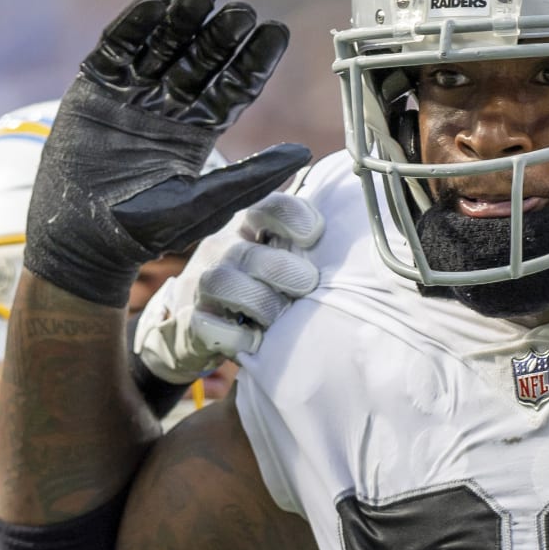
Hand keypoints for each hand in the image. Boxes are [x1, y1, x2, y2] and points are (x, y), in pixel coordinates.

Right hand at [24, 0, 309, 306]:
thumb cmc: (147, 228)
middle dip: (220, 35)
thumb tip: (304, 154)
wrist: (82, 236)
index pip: (234, 85)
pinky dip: (134, 24)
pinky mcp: (97, 85)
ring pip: (163, 45)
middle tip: (241, 11)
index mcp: (199, 129)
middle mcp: (169, 105)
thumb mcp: (206, 203)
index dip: (255, 58)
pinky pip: (118, 47)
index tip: (276, 30)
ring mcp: (133, 92)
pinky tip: (155, 4)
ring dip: (181, 20)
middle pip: (201, 59)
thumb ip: (251, 175)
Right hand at [135, 193, 324, 385]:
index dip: (291, 216)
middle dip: (282, 268)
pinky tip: (255, 342)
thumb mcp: (278, 261)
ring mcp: (205, 286)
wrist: (198, 329)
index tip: (314, 234)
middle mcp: (224, 251)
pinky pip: (207, 325)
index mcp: (248, 231)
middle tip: (307, 285)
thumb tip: (353, 231)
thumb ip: (305, 247)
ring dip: (258, 301)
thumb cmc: (256, 291)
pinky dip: (235, 336)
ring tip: (277, 318)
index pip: (266, 208)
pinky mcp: (195, 321)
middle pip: (248, 250)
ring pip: (223, 280)